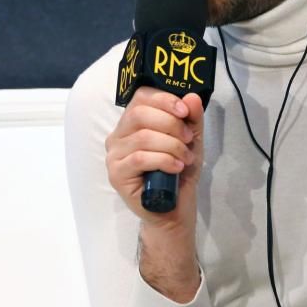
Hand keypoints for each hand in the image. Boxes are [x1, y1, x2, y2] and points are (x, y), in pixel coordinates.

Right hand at [105, 87, 204, 229]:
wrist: (174, 208)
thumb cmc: (178, 171)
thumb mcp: (191, 140)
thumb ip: (192, 118)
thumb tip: (191, 97)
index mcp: (132, 122)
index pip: (141, 97)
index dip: (164, 100)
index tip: (185, 112)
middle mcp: (118, 135)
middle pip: (140, 114)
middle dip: (171, 124)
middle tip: (188, 139)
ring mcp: (114, 155)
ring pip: (143, 137)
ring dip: (172, 146)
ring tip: (185, 158)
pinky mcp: (116, 174)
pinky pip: (140, 158)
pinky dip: (164, 160)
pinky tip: (176, 168)